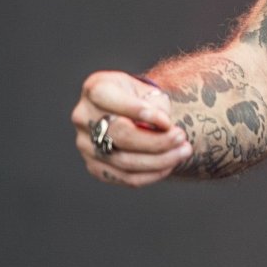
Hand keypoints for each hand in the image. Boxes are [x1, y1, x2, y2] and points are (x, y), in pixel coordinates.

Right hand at [72, 70, 190, 186]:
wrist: (129, 112)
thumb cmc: (140, 98)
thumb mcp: (148, 91)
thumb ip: (155, 105)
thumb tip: (163, 128)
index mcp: (95, 89)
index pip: (110, 99)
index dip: (138, 111)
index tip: (167, 121)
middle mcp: (83, 117)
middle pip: (120, 135)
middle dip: (156, 140)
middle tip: (181, 137)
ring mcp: (85, 144)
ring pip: (124, 160)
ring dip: (160, 160)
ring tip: (183, 151)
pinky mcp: (95, 166)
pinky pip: (125, 177)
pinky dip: (151, 174)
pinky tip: (170, 165)